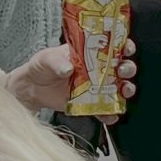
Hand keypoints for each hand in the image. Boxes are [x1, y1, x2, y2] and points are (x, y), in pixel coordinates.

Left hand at [7, 44, 136, 115]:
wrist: (33, 88)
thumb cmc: (42, 66)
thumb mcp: (47, 58)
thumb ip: (57, 61)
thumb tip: (68, 68)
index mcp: (90, 52)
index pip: (112, 45)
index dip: (124, 46)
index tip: (126, 48)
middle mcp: (97, 68)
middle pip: (121, 67)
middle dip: (127, 68)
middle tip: (123, 70)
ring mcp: (96, 86)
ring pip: (119, 87)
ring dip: (126, 89)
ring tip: (124, 91)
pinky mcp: (91, 103)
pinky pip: (106, 109)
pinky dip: (111, 113)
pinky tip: (111, 114)